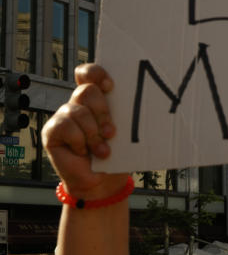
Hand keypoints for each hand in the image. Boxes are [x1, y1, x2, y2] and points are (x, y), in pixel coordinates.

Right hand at [42, 64, 127, 198]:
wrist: (102, 181)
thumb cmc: (117, 153)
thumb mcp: (126, 131)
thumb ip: (127, 114)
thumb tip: (147, 100)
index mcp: (97, 99)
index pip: (89, 73)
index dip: (96, 73)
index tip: (111, 86)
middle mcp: (78, 104)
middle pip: (86, 90)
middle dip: (102, 111)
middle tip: (112, 132)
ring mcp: (63, 116)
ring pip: (77, 111)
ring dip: (93, 133)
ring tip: (103, 150)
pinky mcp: (52, 132)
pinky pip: (65, 126)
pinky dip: (79, 141)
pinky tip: (84, 152)